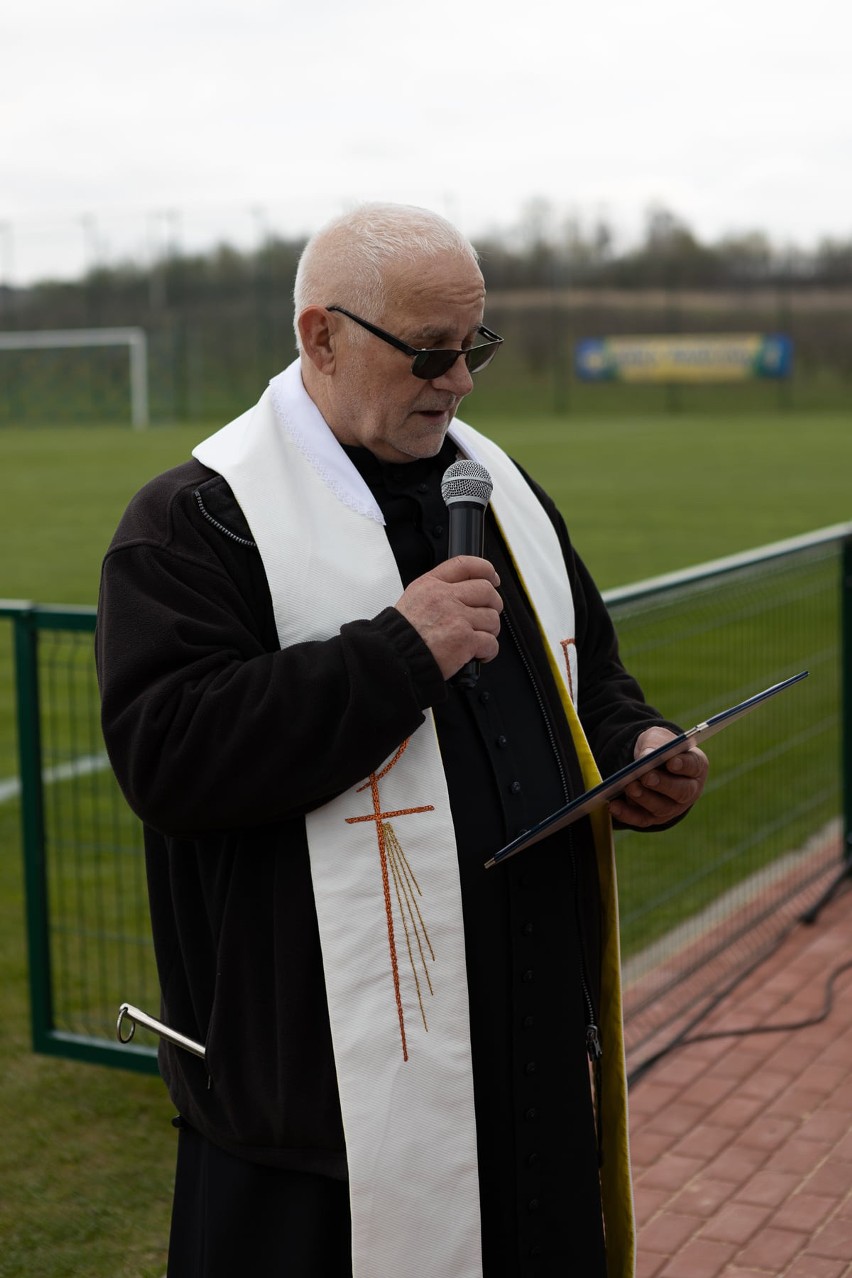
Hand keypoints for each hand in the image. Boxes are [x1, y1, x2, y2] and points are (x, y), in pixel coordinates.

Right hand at [394, 556, 502, 680]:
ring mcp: (457, 618)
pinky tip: (479, 653)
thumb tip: (465, 592)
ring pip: (492, 618)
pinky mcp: (465, 640)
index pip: (466, 565)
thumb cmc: (402, 635)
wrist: (395, 657)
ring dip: (490, 631)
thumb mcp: (414, 598)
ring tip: (478, 638)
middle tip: (486, 616)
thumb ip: (438, 591)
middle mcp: (445, 597)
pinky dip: (489, 651)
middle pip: (486, 590)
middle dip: (493, 605)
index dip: (485, 569)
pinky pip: (491, 642)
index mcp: (432, 584)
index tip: (492, 578)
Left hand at [609, 726, 708, 829]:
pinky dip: (627, 814)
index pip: (694, 766)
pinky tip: (614, 806)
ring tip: (630, 787)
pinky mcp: (654, 818)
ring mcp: (672, 807)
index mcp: (695, 767)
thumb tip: (646, 755)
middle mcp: (689, 790)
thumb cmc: (657, 747)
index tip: (671, 762)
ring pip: (661, 808)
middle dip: (663, 784)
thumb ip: (655, 744)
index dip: (683, 765)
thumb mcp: (657, 738)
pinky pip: (642, 819)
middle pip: (681, 791)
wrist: (647, 762)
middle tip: (647, 777)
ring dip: (644, 798)